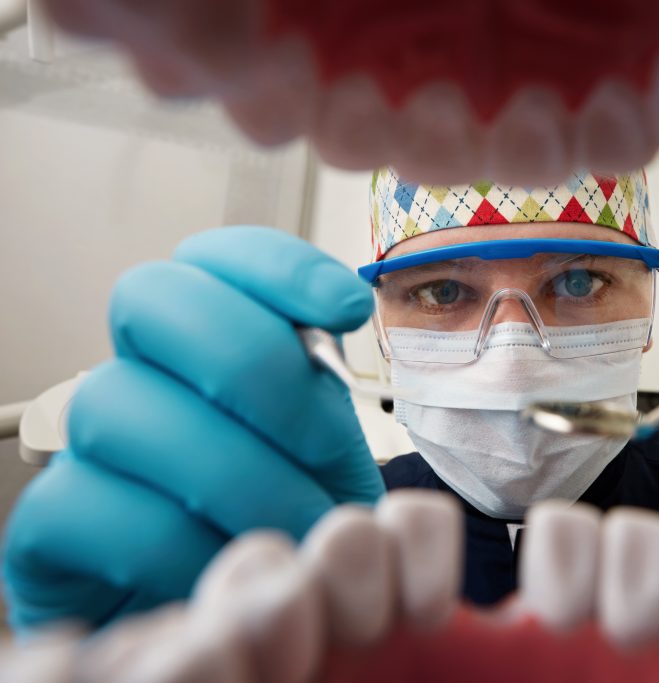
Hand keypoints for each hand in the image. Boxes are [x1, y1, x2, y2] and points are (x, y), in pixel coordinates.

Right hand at [3, 227, 383, 632]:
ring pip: (117, 402)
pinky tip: (231, 564)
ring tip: (301, 527)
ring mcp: (86, 445)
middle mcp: (138, 372)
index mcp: (209, 340)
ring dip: (233, 471)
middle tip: (324, 446)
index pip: (216, 256)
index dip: (278, 266)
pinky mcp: (52, 524)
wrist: (254, 615)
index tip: (347, 311)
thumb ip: (322, 388)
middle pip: (152, 297)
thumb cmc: (293, 520)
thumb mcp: (329, 450)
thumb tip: (336, 312)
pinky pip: (88, 504)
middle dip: (255, 366)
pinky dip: (176, 540)